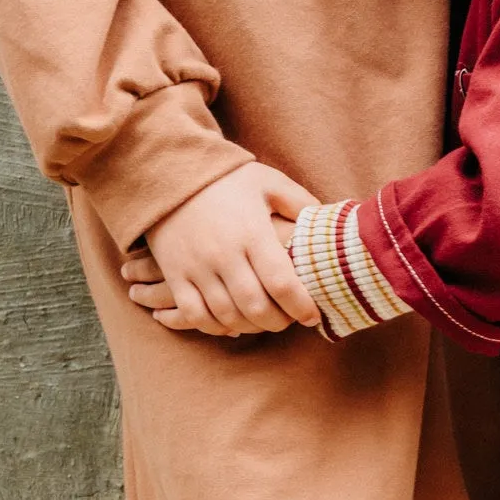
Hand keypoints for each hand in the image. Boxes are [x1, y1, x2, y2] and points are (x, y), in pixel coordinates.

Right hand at [122, 166, 319, 335]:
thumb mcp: (268, 182)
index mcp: (252, 232)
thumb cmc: (227, 178)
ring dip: (251, 327)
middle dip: (279, 322)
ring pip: (227, 315)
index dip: (302, 307)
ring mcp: (196, 267)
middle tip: (290, 321)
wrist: (170, 172)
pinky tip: (231, 324)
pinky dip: (215, 327)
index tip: (313, 316)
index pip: (282, 283)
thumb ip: (300, 203)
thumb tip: (329, 223)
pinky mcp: (175, 274)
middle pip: (256, 307)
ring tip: (264, 322)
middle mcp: (223, 254)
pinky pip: (194, 315)